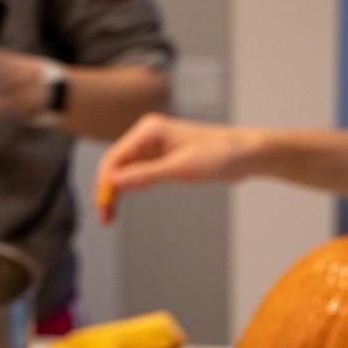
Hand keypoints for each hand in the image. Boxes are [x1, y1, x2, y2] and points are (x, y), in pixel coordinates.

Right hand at [95, 113, 256, 223]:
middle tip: (104, 217)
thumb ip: (145, 175)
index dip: (105, 183)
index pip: (115, 158)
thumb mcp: (180, 169)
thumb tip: (115, 182)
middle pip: (117, 164)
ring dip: (118, 191)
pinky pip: (140, 172)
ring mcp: (156, 147)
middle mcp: (149, 136)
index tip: (102, 206)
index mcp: (150, 131)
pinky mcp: (165, 157)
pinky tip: (125, 201)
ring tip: (110, 216)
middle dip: (108, 190)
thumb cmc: (220, 155)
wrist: (245, 155)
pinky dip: (132, 187)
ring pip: (126, 170)